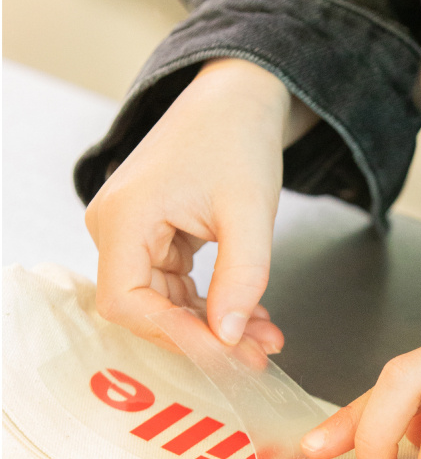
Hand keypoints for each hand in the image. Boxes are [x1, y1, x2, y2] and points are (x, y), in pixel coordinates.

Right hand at [85, 58, 309, 354]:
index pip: (128, 302)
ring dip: (216, 325)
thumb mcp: (250, 212)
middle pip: (148, 308)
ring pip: (167, 303)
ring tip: (266, 338)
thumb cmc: (237, 141)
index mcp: (124, 218)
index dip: (175, 336)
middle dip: (205, 336)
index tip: (225, 354)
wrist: (237, 102)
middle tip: (258, 356)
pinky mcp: (155, 239)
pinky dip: (215, 303)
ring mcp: (133, 235)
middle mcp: (116, 229)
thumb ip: (241, 276)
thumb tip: (229, 338)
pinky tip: (252, 314)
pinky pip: (178, 287)